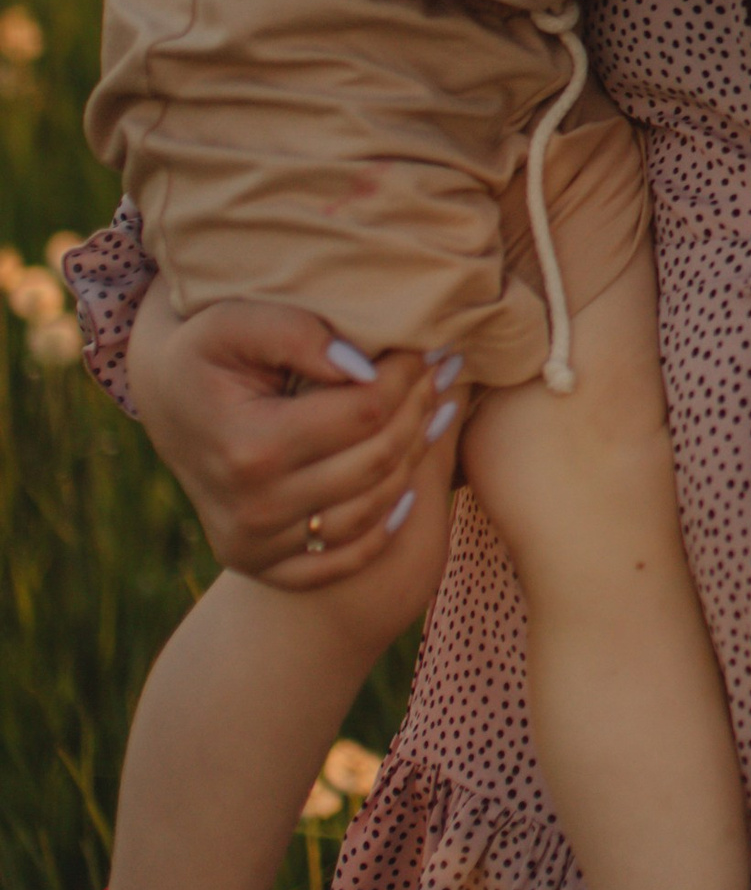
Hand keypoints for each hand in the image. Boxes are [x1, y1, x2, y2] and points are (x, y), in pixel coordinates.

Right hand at [126, 286, 444, 588]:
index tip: (428, 346)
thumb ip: (297, 334)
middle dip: (419, 411)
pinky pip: (344, 559)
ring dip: (415, 461)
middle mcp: (253, 510)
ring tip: (435, 413)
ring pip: (371, 510)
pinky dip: (384, 527)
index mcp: (249, 450)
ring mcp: (256, 545)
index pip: (364, 414)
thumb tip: (364, 367)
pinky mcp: (263, 565)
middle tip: (444, 374)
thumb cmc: (206, 351)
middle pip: (376, 463)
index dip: (406, 376)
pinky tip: (409, 487)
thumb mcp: (235, 323)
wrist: (166, 401)